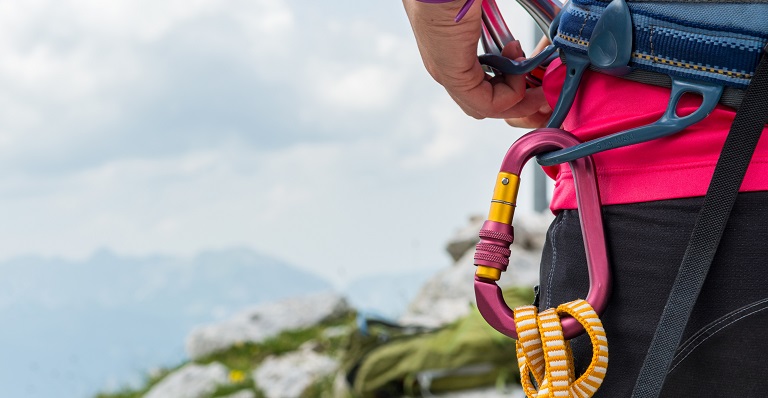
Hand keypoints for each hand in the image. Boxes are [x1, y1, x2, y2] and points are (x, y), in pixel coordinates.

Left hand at [403, 0, 549, 121]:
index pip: (481, 88)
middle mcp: (445, 66)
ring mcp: (447, 72)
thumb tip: (522, 40)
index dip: (511, 88)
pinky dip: (511, 92)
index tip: (533, 69)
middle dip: (519, 101)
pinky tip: (519, 65)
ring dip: (517, 97)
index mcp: (449, 51)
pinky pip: (487, 103)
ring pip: (486, 107)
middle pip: (484, 103)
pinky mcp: (452, 74)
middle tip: (542, 89)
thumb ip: (501, 33)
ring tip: (531, 73)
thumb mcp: (483, 9)